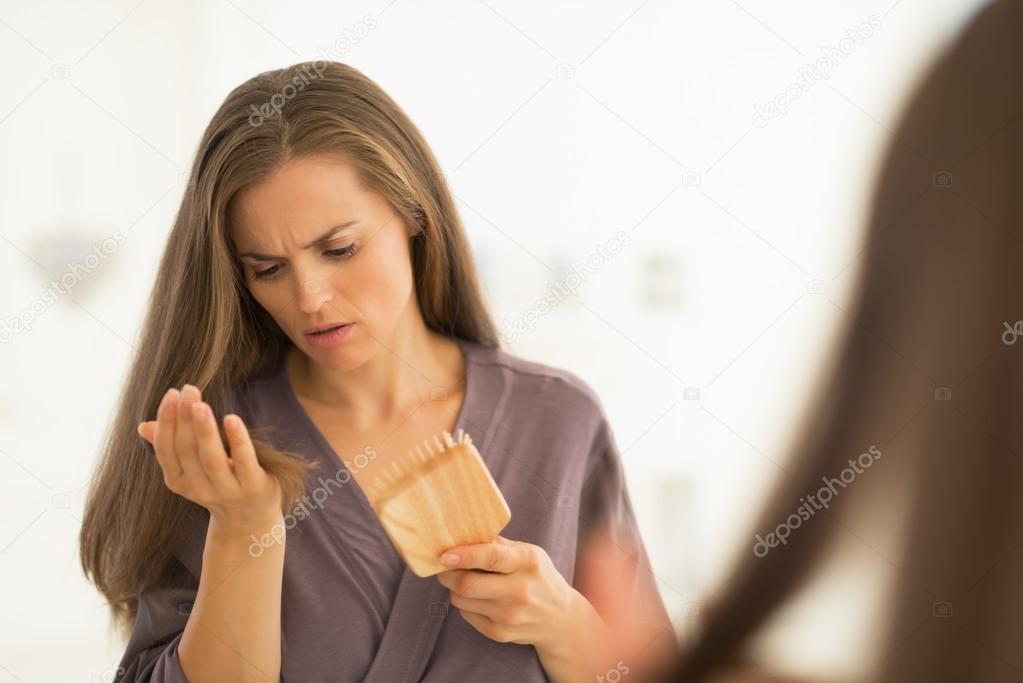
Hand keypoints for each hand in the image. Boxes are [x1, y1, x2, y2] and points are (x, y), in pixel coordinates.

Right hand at [138, 384, 282, 527]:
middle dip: (185, 418)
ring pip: (211, 459)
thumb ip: (172, 446)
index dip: (166, 422)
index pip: (166, 450)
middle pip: (187, 450)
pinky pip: (244, 462)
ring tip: (200, 404)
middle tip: (188, 390)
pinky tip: (232, 419)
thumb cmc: (220, 482)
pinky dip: (237, 440)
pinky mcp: (253, 487)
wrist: (251, 519)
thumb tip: (143, 426)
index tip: (171, 393)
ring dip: (204, 430)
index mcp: (179, 481)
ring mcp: (227, 490)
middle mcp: (199, 489)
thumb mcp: (192, 468)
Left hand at [434, 535, 583, 654]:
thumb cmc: (538, 577)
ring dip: (455, 588)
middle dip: (448, 574)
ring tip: (465, 580)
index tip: (445, 555)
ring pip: (462, 600)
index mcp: (528, 562)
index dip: (464, 556)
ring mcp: (509, 615)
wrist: (559, 619)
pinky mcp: (500, 633)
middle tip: (445, 567)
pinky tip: (477, 598)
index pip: (491, 558)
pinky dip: (465, 604)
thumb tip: (463, 535)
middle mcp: (520, 590)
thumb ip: (498, 544)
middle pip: (468, 584)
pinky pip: (466, 615)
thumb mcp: (528, 553)